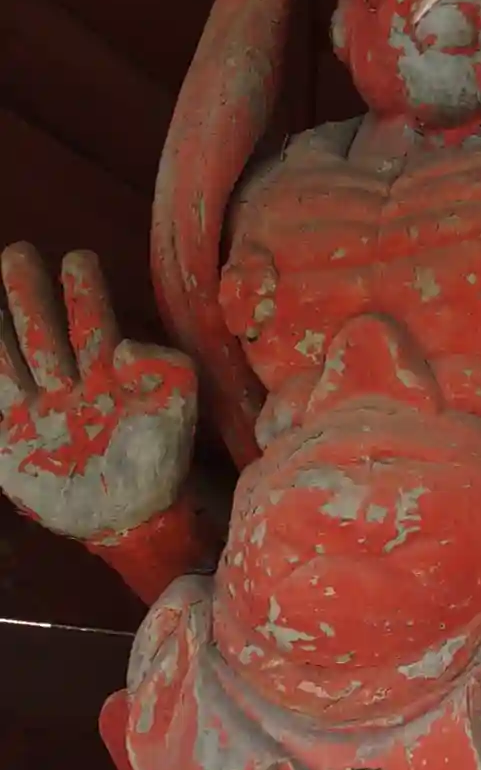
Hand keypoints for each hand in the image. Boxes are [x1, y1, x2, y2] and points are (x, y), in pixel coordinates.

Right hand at [0, 244, 195, 541]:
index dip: (84, 292)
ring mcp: (35, 408)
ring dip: (0, 324)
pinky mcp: (10, 435)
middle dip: (29, 292)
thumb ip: (164, 372)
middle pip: (41, 328)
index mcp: (105, 372)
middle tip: (17, 252)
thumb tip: (122, 346)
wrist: (127, 517)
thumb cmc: (156, 460)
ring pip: (10, 355)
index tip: (78, 259)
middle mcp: (66, 382)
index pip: (91, 322)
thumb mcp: (174, 412)